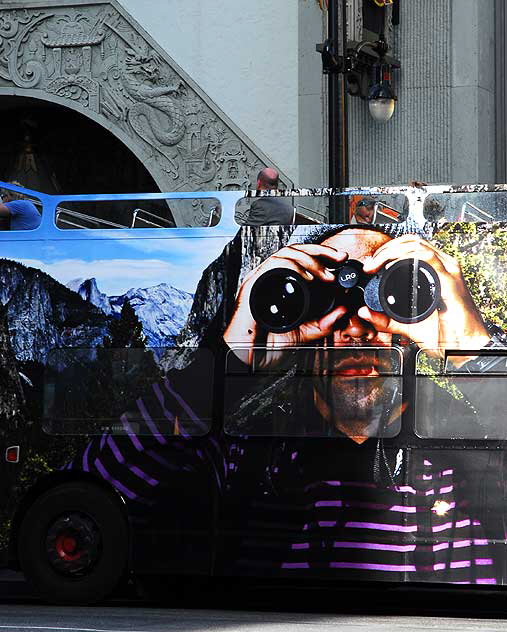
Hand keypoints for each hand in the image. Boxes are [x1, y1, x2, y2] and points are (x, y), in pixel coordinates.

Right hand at [223, 243, 347, 365]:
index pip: (301, 258)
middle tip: (340, 258)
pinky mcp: (253, 284)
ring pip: (287, 253)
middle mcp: (271, 278)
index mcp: (281, 284)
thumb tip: (344, 310)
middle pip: (296, 250)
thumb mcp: (305, 333)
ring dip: (311, 260)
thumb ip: (325, 323)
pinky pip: (274, 265)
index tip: (341, 259)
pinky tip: (308, 278)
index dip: (322, 254)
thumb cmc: (268, 344)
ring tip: (326, 275)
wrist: (249, 357)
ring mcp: (261, 280)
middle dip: (322, 251)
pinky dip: (294, 267)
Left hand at [360, 235, 489, 362]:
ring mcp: (448, 271)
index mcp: (435, 272)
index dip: (388, 249)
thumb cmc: (445, 335)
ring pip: (417, 245)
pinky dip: (406, 257)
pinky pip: (427, 258)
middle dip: (386, 248)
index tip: (371, 264)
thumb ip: (385, 319)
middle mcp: (443, 267)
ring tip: (376, 263)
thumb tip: (363, 313)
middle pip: (411, 241)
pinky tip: (391, 267)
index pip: (410, 247)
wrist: (464, 347)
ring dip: (391, 250)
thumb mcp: (407, 325)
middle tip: (371, 264)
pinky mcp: (449, 280)